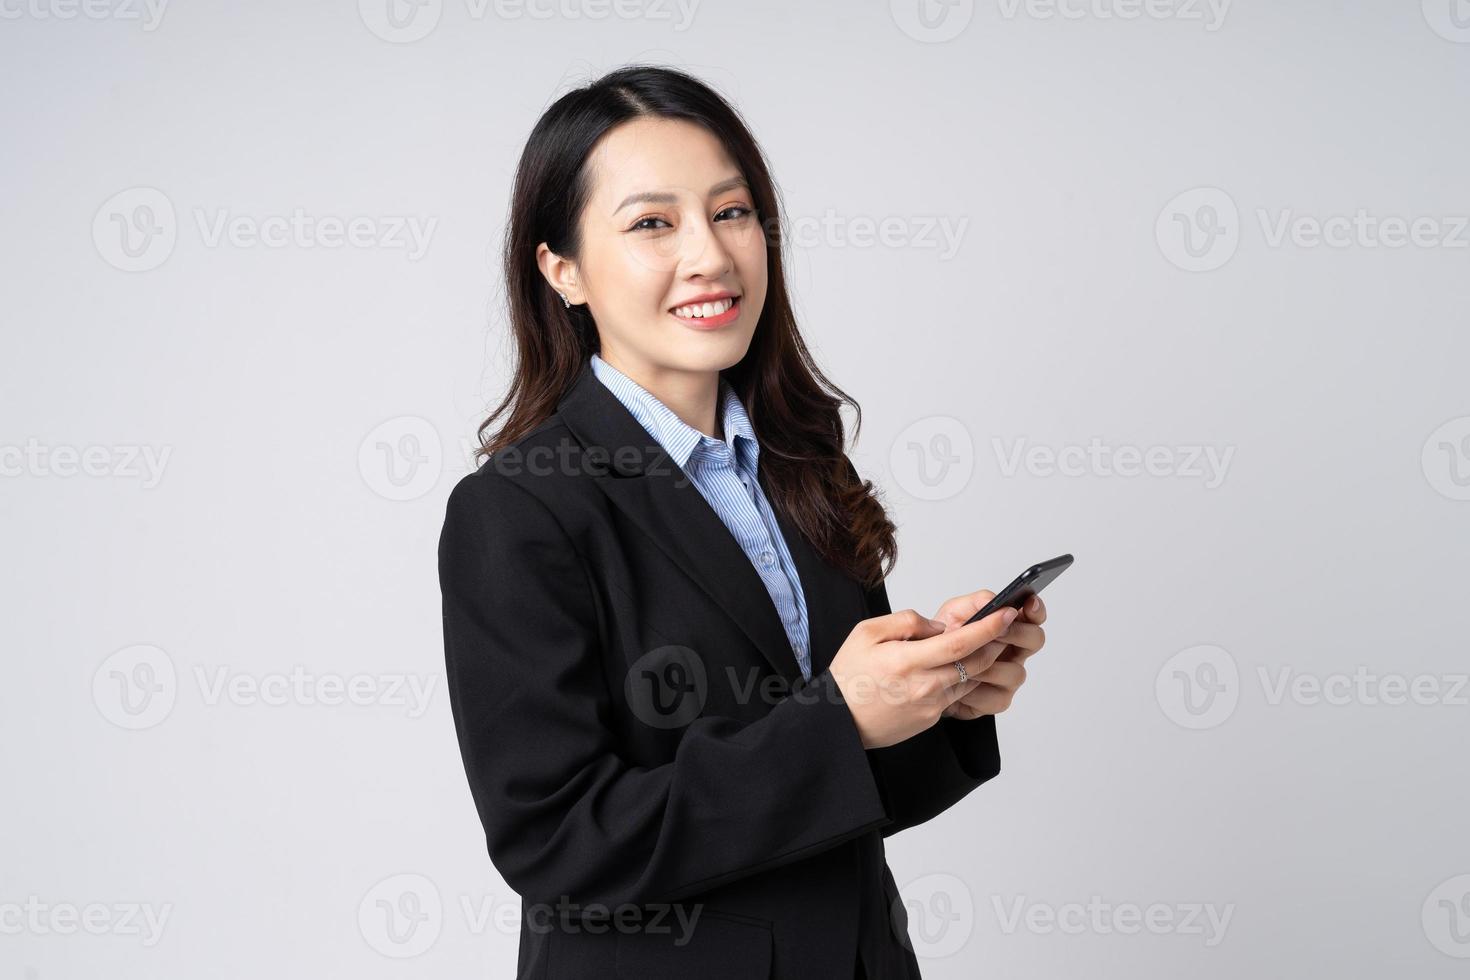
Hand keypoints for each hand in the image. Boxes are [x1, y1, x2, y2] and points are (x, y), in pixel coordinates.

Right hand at [828, 604, 1019, 749]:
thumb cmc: (849, 673)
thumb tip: (939, 626)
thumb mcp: (867, 633)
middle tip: (1004, 625)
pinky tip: (957, 666)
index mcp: (907, 661)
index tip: (1006, 613)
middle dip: (997, 642)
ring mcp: (930, 706)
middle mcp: (924, 686)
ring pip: (971, 679)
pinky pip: (957, 694)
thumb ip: (906, 622)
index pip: (961, 642)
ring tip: (985, 642)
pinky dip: (965, 678)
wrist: (838, 720)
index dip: (989, 627)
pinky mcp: (931, 718)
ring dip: (984, 661)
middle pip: (977, 662)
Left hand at [929, 591, 1046, 719]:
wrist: (925, 673)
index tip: (1029, 603)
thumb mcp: (954, 614)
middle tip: (996, 632)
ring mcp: (1009, 677)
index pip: (1033, 615)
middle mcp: (1014, 651)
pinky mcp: (998, 700)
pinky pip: (997, 697)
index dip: (1036, 609)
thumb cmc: (943, 640)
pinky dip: (975, 691)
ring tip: (963, 662)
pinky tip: (959, 685)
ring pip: (1016, 672)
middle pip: (1035, 640)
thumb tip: (996, 601)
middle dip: (1016, 634)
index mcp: (1007, 626)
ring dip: (988, 666)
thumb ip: (976, 603)